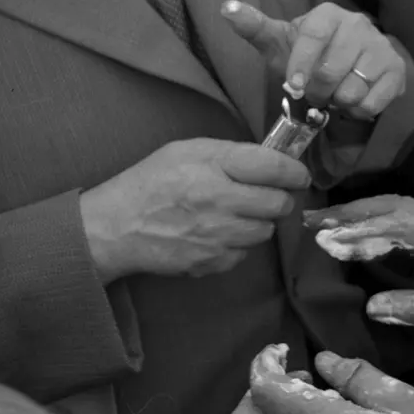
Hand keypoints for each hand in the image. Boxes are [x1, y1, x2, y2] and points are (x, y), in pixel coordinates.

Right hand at [80, 139, 309, 283]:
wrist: (115, 228)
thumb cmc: (152, 181)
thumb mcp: (188, 150)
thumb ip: (231, 153)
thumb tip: (270, 160)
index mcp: (216, 167)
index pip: (276, 168)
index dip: (295, 172)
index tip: (299, 175)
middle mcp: (221, 202)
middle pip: (279, 204)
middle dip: (280, 198)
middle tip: (269, 195)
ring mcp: (217, 237)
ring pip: (265, 232)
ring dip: (259, 223)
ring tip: (238, 214)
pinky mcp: (211, 264)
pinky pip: (244, 254)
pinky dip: (239, 245)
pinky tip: (219, 234)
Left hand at [222, 0, 404, 115]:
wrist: (352, 64)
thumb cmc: (309, 54)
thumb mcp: (280, 42)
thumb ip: (254, 27)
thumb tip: (225, 8)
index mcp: (329, 14)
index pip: (315, 35)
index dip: (302, 63)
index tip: (294, 85)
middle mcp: (359, 25)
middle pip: (333, 69)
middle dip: (318, 91)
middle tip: (314, 94)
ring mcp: (381, 47)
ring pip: (353, 89)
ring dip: (337, 102)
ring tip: (335, 95)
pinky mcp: (397, 71)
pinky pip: (373, 102)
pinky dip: (358, 110)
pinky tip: (353, 100)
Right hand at [304, 195, 413, 342]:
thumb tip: (372, 305)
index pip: (397, 224)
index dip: (359, 231)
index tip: (324, 240)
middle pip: (394, 207)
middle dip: (352, 214)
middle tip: (311, 223)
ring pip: (401, 210)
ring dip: (364, 215)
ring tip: (327, 226)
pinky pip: (410, 221)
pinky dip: (381, 224)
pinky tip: (364, 234)